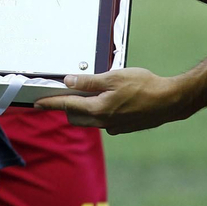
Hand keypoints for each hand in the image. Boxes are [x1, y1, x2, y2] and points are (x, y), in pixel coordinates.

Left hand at [33, 67, 192, 133]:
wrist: (170, 101)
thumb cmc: (144, 86)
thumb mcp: (114, 77)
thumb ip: (89, 81)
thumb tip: (68, 82)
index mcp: (98, 109)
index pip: (66, 106)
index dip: (50, 103)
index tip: (37, 103)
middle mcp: (103, 122)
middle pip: (75, 116)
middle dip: (67, 106)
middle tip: (67, 91)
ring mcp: (113, 127)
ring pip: (89, 120)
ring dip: (84, 109)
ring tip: (92, 93)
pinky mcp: (123, 128)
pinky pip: (103, 121)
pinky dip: (100, 112)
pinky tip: (111, 100)